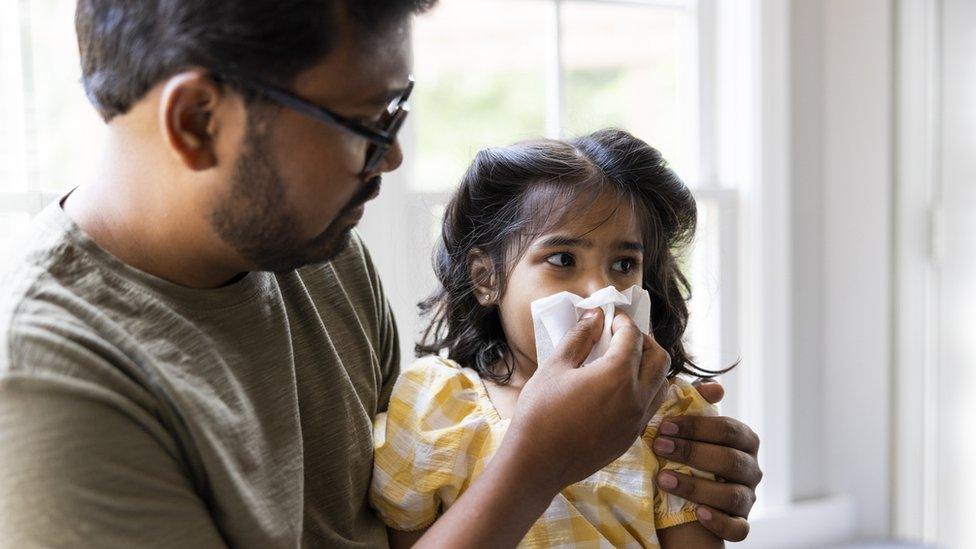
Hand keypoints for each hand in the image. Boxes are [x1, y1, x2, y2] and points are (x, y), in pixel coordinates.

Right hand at [506, 309, 670, 493]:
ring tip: (624, 362)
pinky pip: (650, 407)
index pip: (632, 337)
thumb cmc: (540, 411)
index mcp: (617, 375)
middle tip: (621, 337)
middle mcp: (636, 397)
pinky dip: (644, 390)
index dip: (622, 321)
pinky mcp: (631, 437)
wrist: (537, 462)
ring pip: (661, 384)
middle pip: (659, 358)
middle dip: (644, 341)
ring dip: (649, 367)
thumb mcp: (555, 366)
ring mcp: (637, 420)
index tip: (609, 317)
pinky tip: (619, 389)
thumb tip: (595, 316)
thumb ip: (579, 337)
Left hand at [651, 381, 762, 541]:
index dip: (696, 426)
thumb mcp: (688, 428)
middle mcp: (751, 468)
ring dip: (696, 486)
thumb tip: (715, 387)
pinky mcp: (740, 523)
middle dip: (692, 452)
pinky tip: (699, 514)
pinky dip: (720, 522)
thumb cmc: (685, 452)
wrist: (680, 495)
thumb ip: (696, 404)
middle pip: (731, 460)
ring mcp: (748, 498)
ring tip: (663, 479)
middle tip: (658, 446)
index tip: (663, 425)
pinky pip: (739, 528)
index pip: (728, 430)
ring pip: (733, 495)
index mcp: (744, 441)